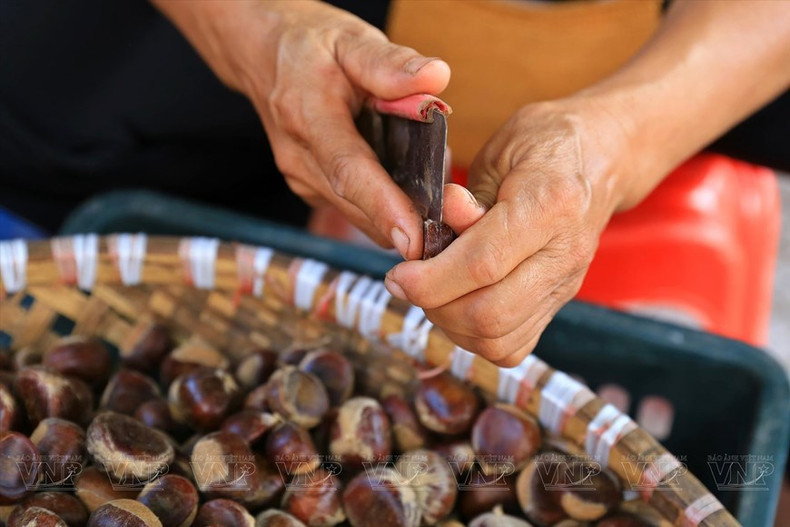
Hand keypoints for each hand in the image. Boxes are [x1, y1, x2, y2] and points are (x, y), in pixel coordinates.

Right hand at [153, 0, 449, 258]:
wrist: (268, 56)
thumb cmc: (313, 45)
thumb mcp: (351, 39)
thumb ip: (391, 64)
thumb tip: (435, 80)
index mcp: (307, 116)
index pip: (348, 171)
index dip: (383, 207)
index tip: (414, 238)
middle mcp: (299, 158)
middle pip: (358, 205)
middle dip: (407, 219)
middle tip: (456, 216)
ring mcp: (302, 179)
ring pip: (360, 215)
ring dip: (399, 213)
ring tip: (436, 190)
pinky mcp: (312, 189)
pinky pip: (355, 209)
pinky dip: (385, 206)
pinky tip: (407, 183)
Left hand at [384, 100, 629, 365]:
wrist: (602, 156)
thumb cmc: (543, 144)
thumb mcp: (498, 150)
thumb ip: (462, 199)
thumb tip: (428, 237)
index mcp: (549, 203)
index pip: (483, 264)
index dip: (431, 279)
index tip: (398, 275)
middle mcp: (564, 254)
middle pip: (490, 313)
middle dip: (435, 306)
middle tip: (409, 282)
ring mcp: (565, 284)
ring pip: (499, 339)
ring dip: (450, 325)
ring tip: (432, 291)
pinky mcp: (559, 302)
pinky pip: (513, 347)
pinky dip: (475, 338)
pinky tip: (459, 305)